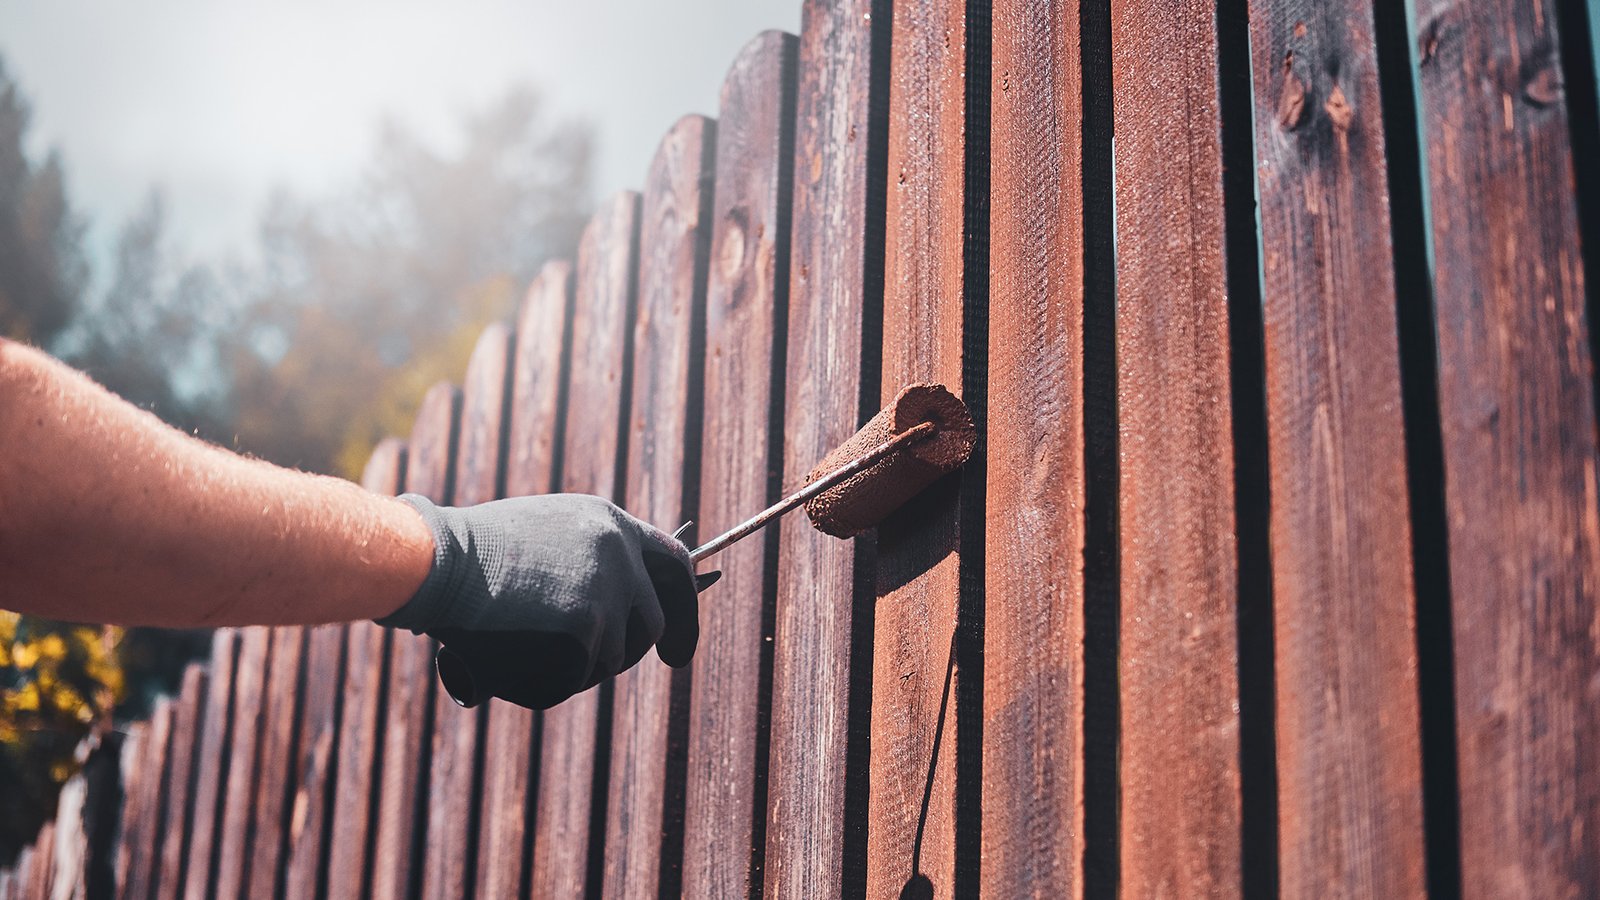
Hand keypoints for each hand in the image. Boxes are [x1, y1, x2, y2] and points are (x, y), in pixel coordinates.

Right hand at [379, 493, 698, 708]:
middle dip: (633, 652)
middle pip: (652, 623)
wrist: (437, 562)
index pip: (673, 564)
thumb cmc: (470, 554)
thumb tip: (616, 611)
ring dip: (578, 666)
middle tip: (601, 666)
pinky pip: (579, 675)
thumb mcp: (544, 535)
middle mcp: (620, 552)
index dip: (684, 607)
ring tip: (526, 647)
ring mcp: (608, 589)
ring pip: (612, 657)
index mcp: (610, 523)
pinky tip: (514, 659)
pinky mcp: (587, 626)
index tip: (677, 645)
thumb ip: (587, 560)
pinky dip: (549, 681)